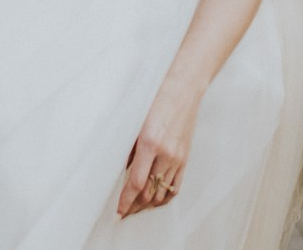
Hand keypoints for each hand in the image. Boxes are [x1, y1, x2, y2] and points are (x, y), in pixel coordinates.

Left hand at [116, 79, 199, 217]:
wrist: (184, 88)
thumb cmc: (157, 98)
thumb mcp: (137, 120)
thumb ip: (130, 147)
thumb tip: (122, 171)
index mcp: (150, 142)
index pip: (136, 182)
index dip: (125, 201)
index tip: (117, 213)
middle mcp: (165, 154)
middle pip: (148, 193)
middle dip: (134, 206)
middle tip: (122, 213)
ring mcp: (177, 158)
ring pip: (161, 193)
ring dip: (147, 205)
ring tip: (135, 208)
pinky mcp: (185, 158)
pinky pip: (175, 187)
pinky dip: (164, 197)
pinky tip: (154, 200)